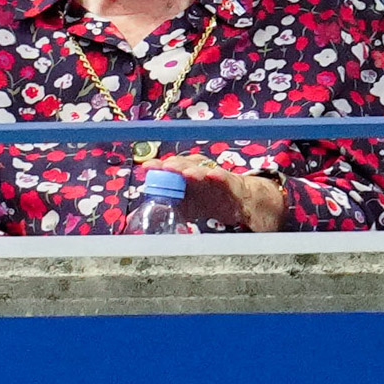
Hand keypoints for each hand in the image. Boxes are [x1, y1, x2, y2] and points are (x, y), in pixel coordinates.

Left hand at [147, 154, 286, 232]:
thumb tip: (138, 217)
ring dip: (194, 170)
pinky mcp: (234, 187)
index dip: (159, 167)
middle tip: (164, 168)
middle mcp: (200, 174)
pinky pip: (227, 180)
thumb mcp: (187, 207)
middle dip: (175, 166)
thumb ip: (166, 209)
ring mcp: (217, 179)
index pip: (171, 169)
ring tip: (185, 173)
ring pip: (205, 171)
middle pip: (186, 166)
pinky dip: (221, 177)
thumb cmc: (212, 200)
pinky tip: (213, 176)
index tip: (147, 168)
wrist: (245, 203)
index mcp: (186, 178)